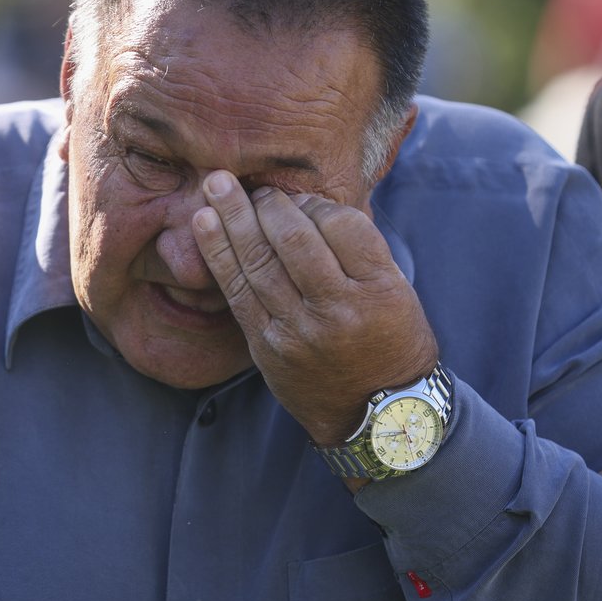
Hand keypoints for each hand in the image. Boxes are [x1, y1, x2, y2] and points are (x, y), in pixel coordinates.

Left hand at [191, 171, 437, 445]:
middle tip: (253, 185)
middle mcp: (338, 311)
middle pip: (294, 239)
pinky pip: (237, 292)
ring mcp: (298, 331)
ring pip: (258, 261)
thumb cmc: (390, 341)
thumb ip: (359, 250)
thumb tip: (306, 203)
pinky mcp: (267, 347)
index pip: (342, 226)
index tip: (302, 198)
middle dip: (268, 203)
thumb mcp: (397, 291)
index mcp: (379, 291)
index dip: (316, 203)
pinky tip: (204, 224)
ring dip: (232, 217)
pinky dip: (217, 253)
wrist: (378, 415)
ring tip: (216, 185)